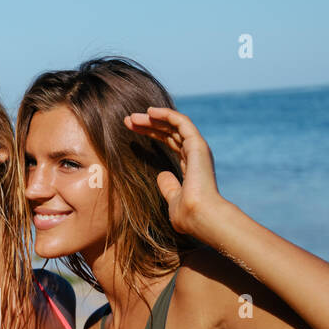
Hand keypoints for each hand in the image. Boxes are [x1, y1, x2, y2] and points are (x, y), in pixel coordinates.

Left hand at [123, 107, 225, 239]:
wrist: (200, 217)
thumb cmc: (188, 215)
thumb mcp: (172, 199)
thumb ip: (168, 186)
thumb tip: (160, 175)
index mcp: (190, 166)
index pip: (170, 143)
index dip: (152, 135)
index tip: (132, 132)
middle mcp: (195, 155)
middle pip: (170, 132)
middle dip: (149, 125)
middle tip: (128, 120)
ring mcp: (197, 149)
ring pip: (174, 125)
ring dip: (153, 118)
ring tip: (131, 117)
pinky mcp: (197, 145)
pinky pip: (181, 122)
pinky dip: (166, 114)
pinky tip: (150, 111)